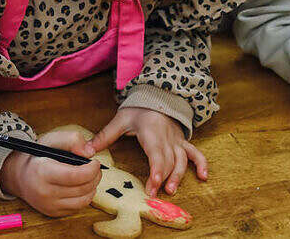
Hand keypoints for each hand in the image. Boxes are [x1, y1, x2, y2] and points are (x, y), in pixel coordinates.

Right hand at [2, 130, 102, 216]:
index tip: (95, 162)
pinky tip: (82, 187)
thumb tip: (89, 153)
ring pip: (83, 200)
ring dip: (93, 187)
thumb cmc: (37, 157)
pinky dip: (85, 197)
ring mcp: (49, 205)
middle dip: (95, 177)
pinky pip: (78, 208)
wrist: (19, 176)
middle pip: (82, 189)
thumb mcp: (51, 140)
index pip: (75, 176)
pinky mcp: (53, 213)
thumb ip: (71, 140)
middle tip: (95, 168)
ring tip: (91, 177)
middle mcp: (45, 192)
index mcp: (43, 172)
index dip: (91, 170)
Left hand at [87, 107, 206, 195]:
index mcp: (152, 132)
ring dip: (179, 175)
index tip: (153, 184)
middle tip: (154, 195)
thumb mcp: (120, 119)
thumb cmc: (138, 108)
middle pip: (168, 161)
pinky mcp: (182, 142)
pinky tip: (203, 177)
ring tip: (172, 190)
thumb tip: (86, 150)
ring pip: (182, 160)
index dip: (156, 170)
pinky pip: (196, 153)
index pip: (156, 153)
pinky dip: (201, 164)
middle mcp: (167, 137)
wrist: (157, 95)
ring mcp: (177, 141)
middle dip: (163, 179)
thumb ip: (104, 136)